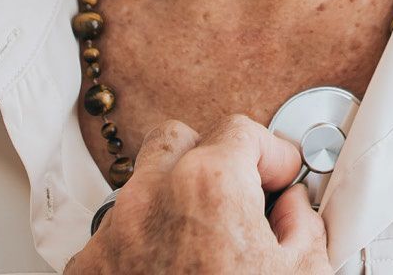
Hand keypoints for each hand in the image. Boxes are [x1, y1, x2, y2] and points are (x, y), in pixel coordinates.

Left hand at [65, 115, 330, 274]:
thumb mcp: (305, 273)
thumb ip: (301, 223)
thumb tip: (291, 212)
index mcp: (208, 183)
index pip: (243, 132)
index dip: (273, 156)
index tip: (283, 180)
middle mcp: (149, 198)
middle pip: (179, 143)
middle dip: (213, 160)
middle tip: (243, 198)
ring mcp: (111, 236)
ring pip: (141, 188)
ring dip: (174, 202)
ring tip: (208, 244)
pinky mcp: (88, 273)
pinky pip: (117, 236)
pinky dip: (144, 244)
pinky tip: (175, 274)